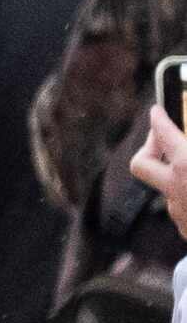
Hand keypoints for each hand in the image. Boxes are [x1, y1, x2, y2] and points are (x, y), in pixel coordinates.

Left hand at [134, 102, 186, 238]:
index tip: (157, 110)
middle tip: (162, 137)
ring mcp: (180, 212)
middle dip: (149, 147)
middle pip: (140, 164)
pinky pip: (185, 205)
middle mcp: (177, 189)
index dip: (158, 119)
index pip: (163, 134)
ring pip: (168, 186)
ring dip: (180, 172)